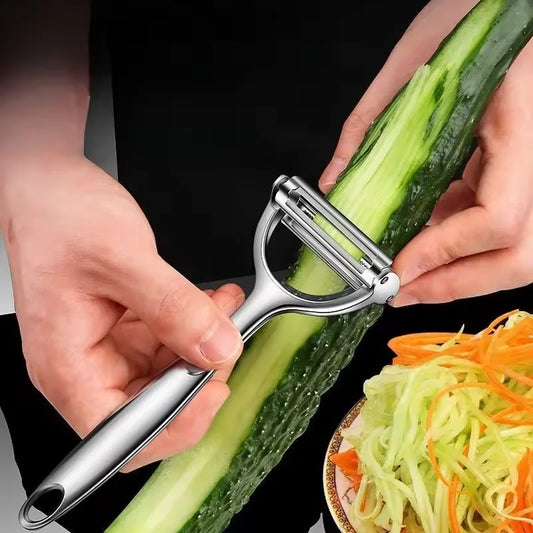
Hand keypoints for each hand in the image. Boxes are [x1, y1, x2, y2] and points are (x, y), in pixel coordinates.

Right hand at [0, 155, 243, 470]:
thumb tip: (216, 349)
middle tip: (226, 339)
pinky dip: (198, 326)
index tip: (213, 390)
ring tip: (224, 308)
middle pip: (153, 406)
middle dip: (199, 376)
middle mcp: (87, 365)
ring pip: (170, 373)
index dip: (173, 425)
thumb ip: (173, 308)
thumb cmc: (58, 216)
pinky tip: (213, 303)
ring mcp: (110, 347)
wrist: (48, 186)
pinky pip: (171, 342)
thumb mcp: (121, 258)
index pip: (122, 434)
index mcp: (67, 365)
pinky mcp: (127, 328)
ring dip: (205, 346)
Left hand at [319, 0, 532, 304]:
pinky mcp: (522, 171)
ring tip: (409, 277)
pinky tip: (426, 242)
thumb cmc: (474, 10)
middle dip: (456, 284)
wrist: (508, 2)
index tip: (399, 268)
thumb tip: (337, 182)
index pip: (498, 217)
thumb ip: (369, 124)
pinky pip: (500, 224)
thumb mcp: (414, 59)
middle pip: (520, 254)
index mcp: (520, 126)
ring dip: (458, 272)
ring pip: (516, 248)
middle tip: (403, 292)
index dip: (446, 254)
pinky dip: (460, 243)